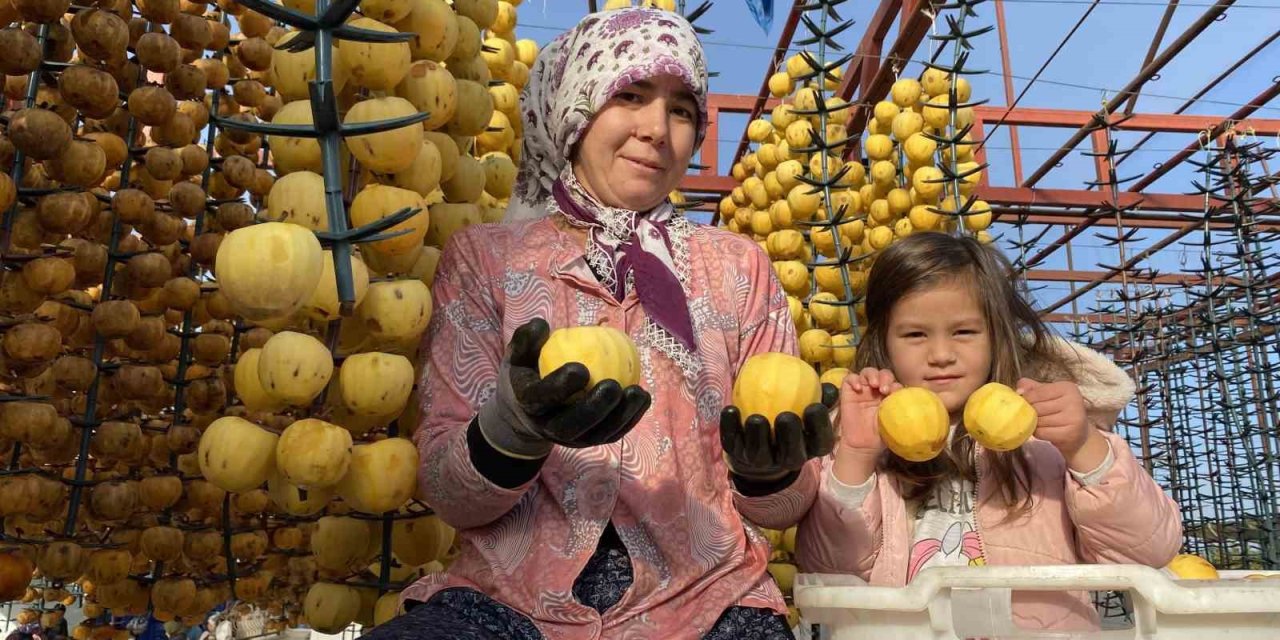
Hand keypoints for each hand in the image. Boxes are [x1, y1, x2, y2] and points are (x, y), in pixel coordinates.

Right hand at [478, 318, 652, 457]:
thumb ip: (526, 338)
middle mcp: (548, 427)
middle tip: (613, 385)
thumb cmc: (529, 372)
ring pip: (596, 434)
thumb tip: (541, 325)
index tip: (582, 369)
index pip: (541, 399)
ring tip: (638, 393)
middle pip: (570, 426)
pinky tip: (643, 397)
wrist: (530, 410)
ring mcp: (571, 438)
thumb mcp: (519, 353)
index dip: (560, 387)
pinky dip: (630, 418)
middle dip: (594, 409)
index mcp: (528, 405)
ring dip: (620, 416)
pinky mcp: (590, 441)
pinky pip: (612, 433)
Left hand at [719, 382, 837, 480]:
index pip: (821, 443)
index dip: (819, 427)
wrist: (759, 448)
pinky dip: (730, 427)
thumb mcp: (807, 411)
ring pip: (761, 454)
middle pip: (792, 455)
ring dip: (758, 436)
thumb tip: (830, 385)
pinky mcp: (737, 454)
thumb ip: (820, 397)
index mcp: (809, 449)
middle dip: (790, 437)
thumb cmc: (790, 422)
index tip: (814, 406)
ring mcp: (761, 460)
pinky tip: (730, 409)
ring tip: (756, 418)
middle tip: (786, 416)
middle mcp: (787, 460)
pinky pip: (733, 442)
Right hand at [838, 368, 901, 452]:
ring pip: (867, 372)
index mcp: (889, 396)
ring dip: (872, 375)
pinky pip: (849, 378)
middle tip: (884, 389)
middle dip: (885, 378)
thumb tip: (912, 399)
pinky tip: (858, 388)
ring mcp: (862, 390)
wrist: (863, 446)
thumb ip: (901, 408)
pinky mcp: (848, 393)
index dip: (895, 384)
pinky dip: (854, 379)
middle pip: (882, 374)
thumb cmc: (881, 435)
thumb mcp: (895, 420)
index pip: (893, 382)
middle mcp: (876, 391)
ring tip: (873, 384)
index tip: (896, 393)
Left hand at [1017, 378, 1101, 467]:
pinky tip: (1046, 431)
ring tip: (1042, 424)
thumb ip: (1032, 388)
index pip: (1036, 392)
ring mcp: (1074, 417)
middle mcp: (1074, 400)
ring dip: (1034, 424)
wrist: (1078, 434)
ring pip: (1038, 421)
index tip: (1027, 404)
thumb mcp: (1048, 395)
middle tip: (1036, 416)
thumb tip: (1018, 391)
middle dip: (1031, 413)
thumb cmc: (1059, 411)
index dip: (1026, 400)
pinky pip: (1042, 432)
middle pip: (1037, 407)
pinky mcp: (1070, 433)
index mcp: (1067, 387)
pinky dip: (1039, 433)